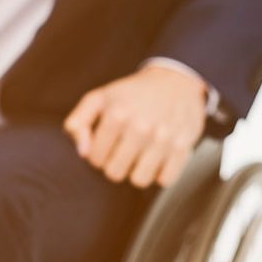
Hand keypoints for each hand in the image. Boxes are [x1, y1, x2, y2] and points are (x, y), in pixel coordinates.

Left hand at [63, 65, 207, 187]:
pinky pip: (165, 180)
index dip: (97, 154)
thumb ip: (78, 122)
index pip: (95, 158)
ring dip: (136, 171)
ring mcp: (164, 138)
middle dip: (114, 164)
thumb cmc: (130, 94)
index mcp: (117, 114)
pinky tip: (156, 158)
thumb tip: (82, 152)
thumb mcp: (98, 99)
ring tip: (137, 156)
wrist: (174, 81)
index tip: (105, 144)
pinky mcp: (183, 147)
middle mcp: (141, 127)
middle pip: (115, 173)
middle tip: (120, 150)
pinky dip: (159, 173)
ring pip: (139, 180)